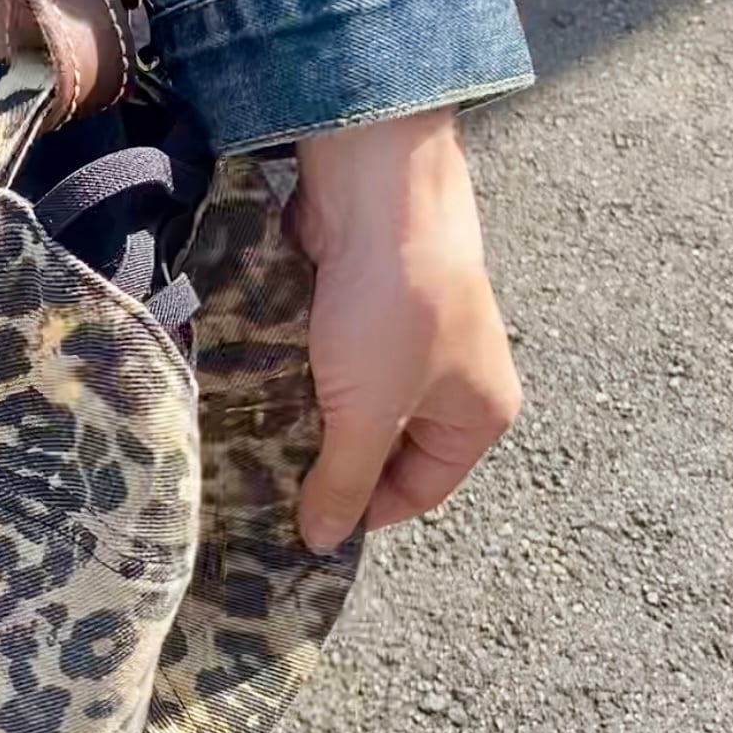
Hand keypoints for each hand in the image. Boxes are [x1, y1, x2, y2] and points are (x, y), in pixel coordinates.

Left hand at [293, 107, 521, 552]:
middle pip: (384, 449)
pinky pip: (331, 360)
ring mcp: (409, 338)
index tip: (300, 524)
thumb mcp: (367, 412)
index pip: (419, 492)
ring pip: (352, 403)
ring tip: (254, 440)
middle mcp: (452, 380)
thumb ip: (344, 482)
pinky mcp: (366, 305)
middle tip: (266, 485)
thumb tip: (323, 541)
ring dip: (308, 419)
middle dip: (329, 464)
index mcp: (477, 415)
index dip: (362, 514)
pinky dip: (300, 375)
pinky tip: (258, 389)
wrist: (377, 190)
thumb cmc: (392, 309)